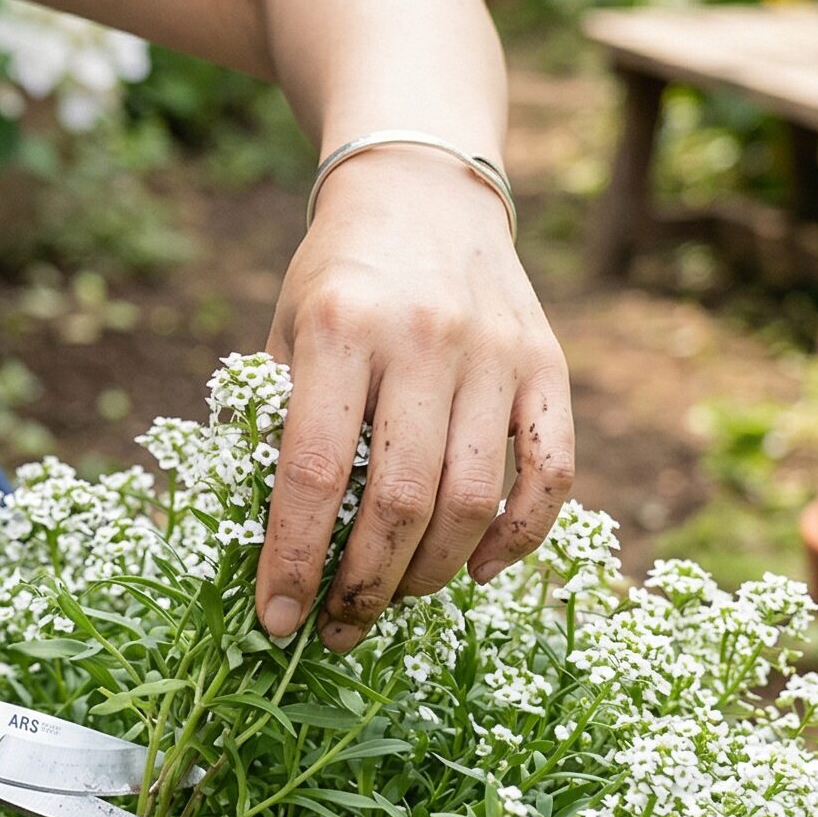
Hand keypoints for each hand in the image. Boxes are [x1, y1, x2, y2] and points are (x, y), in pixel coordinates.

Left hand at [254, 146, 573, 650]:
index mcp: (339, 327)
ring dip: (429, 574)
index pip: (311, 469)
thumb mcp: (284, 328)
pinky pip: (551, 474)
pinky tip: (477, 570)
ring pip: (471, 501)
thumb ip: (276, 421)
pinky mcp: (547, 364)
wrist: (420, 190)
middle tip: (337, 626)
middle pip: (399, 499)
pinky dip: (519, 538)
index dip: (292, 557)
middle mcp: (422, 338)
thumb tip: (267, 540)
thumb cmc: (336, 276)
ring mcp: (494, 352)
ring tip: (391, 600)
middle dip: (363, 585)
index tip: (278, 618)